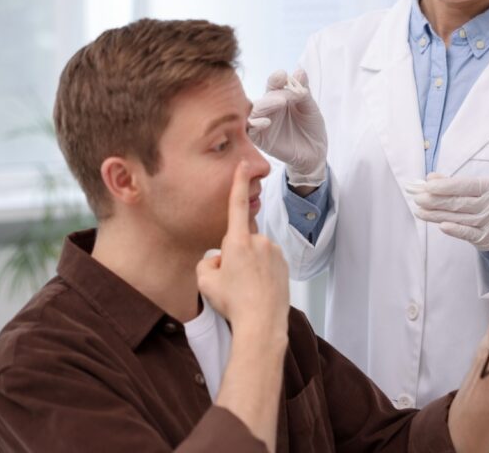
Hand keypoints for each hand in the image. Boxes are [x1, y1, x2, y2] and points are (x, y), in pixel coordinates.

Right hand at [197, 160, 289, 336]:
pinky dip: (261, 272)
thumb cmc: (234, 303)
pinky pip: (267, 263)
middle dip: (234, 253)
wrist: (262, 323)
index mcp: (238, 241)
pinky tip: (257, 290)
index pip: (237, 205)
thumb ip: (207, 262)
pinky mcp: (284, 264)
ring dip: (248, 264)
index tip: (244, 165)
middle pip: (241, 240)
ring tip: (245, 288)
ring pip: (255, 253)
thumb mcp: (205, 281)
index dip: (239, 183)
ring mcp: (274, 252)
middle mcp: (259, 241)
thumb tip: (219, 260)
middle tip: (231, 279)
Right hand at [248, 69, 327, 186]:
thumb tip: (300, 71)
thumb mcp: (310, 108)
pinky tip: (266, 122)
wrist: (315, 152)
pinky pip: (250, 129)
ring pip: (254, 110)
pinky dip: (256, 124)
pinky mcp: (259, 138)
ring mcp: (262, 122)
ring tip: (281, 103)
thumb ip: (303, 91)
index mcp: (279, 96)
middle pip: (264, 97)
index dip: (276, 79)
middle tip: (286, 97)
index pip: (274, 84)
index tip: (283, 75)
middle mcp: (268, 108)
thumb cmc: (311, 127)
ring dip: (266, 105)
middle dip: (273, 94)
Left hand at [407, 173, 488, 249]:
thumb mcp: (473, 188)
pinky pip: (467, 233)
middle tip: (418, 199)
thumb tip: (431, 178)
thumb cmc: (482, 201)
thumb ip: (451, 182)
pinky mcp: (485, 237)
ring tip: (419, 212)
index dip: (444, 186)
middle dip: (435, 201)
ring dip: (435, 215)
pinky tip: (440, 226)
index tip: (427, 186)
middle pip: (458, 202)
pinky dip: (454, 229)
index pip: (464, 185)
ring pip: (458, 218)